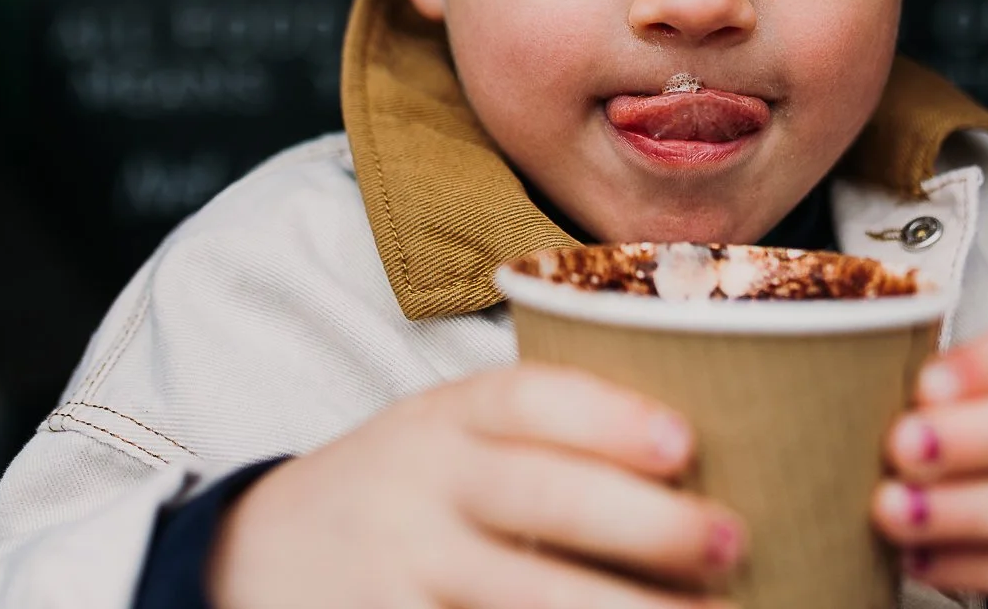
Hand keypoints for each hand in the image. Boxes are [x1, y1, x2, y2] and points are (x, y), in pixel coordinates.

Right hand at [209, 364, 743, 608]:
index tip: (685, 440)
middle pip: (536, 496)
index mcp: (445, 416)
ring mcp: (400, 569)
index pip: (526, 399)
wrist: (258, 551)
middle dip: (640, 522)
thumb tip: (701, 454)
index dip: (606, 416)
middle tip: (728, 540)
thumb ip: (539, 435)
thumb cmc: (407, 484)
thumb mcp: (448, 433)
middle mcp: (421, 485)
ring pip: (521, 596)